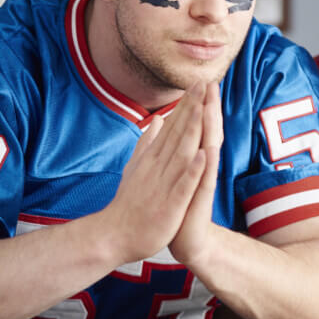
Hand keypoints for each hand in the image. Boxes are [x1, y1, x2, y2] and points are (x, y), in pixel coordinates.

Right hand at [100, 83, 208, 263]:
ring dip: (193, 130)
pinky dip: (193, 170)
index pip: (171, 126)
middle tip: (203, 83)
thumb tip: (155, 120)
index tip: (198, 83)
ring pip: (181, 153)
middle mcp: (158, 166)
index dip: (185, 105)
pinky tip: (203, 154)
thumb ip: (146, 143)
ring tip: (204, 107)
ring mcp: (164, 184)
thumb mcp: (136, 166)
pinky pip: (183, 185)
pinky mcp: (170, 204)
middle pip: (177, 133)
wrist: (114, 236)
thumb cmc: (130, 203)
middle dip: (191, 108)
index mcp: (153, 158)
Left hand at [170, 81, 223, 266]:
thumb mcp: (171, 172)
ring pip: (207, 150)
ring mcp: (201, 182)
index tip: (199, 80)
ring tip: (212, 106)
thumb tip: (166, 124)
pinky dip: (205, 166)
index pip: (195, 126)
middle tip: (211, 82)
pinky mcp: (199, 199)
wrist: (186, 238)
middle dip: (207, 108)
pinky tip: (208, 150)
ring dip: (210, 130)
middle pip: (205, 132)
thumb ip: (171, 147)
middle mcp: (200, 167)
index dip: (196, 104)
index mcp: (191, 159)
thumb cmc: (177, 205)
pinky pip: (203, 180)